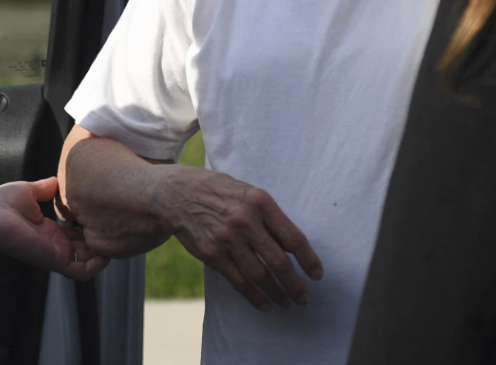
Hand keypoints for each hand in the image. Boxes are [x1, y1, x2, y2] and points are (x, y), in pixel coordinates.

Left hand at [0, 177, 107, 280]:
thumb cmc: (0, 205)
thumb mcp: (29, 191)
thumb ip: (45, 188)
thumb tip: (57, 180)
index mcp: (48, 231)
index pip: (77, 234)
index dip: (91, 226)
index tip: (102, 214)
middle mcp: (54, 244)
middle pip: (85, 249)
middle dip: (101, 240)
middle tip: (114, 227)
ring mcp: (55, 253)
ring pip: (87, 262)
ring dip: (102, 253)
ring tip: (114, 239)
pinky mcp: (54, 259)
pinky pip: (80, 271)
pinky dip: (96, 266)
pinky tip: (105, 253)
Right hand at [149, 166, 322, 311]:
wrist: (177, 193)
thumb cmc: (220, 192)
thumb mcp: (248, 193)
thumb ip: (269, 216)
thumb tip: (293, 247)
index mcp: (259, 201)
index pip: (292, 237)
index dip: (308, 259)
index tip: (318, 274)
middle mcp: (244, 221)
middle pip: (278, 262)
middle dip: (295, 284)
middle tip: (305, 298)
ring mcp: (226, 239)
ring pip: (260, 275)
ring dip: (278, 293)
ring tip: (288, 303)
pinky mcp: (212, 255)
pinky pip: (239, 281)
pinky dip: (254, 296)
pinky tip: (265, 304)